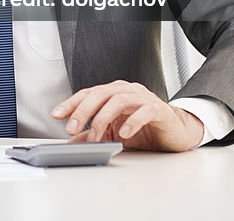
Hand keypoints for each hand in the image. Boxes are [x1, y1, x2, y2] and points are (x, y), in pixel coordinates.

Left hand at [51, 81, 203, 151]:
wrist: (177, 132)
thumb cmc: (146, 129)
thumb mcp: (114, 133)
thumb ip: (94, 134)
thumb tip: (72, 142)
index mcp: (114, 92)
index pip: (89, 93)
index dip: (71, 103)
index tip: (56, 115)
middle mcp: (127, 91)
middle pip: (100, 94)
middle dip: (83, 111)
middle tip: (72, 128)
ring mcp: (144, 98)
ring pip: (119, 100)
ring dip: (103, 118)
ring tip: (96, 136)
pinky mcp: (159, 110)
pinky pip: (144, 111)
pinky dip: (132, 122)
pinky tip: (124, 134)